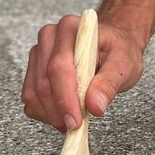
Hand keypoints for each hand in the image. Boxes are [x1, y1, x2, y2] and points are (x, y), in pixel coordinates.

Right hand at [22, 14, 145, 131]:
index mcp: (71, 28)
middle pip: (43, 83)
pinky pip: (30, 98)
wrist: (111, 44)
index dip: (65, 98)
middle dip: (58, 112)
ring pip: (34, 93)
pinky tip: (64, 112)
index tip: (75, 121)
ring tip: (74, 119)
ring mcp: (38, 54)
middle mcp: (49, 38)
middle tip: (76, 126)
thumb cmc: (117, 50)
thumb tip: (94, 106)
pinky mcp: (33, 70)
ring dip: (51, 114)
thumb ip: (109, 84)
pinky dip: (45, 113)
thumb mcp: (124, 64)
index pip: (59, 67)